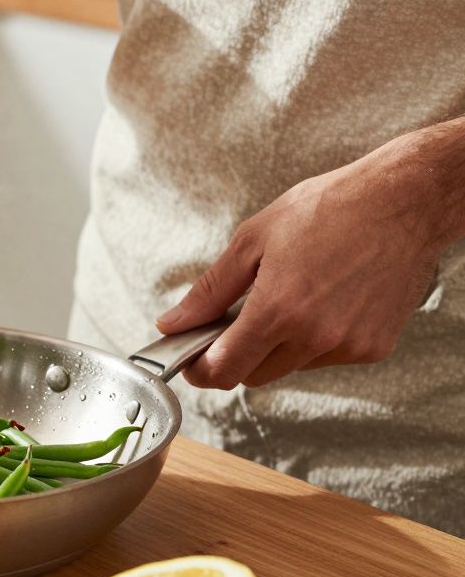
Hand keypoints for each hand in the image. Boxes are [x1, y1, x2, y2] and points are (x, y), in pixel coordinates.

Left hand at [156, 127, 463, 388]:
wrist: (403, 201)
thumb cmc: (329, 209)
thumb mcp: (253, 240)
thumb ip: (210, 290)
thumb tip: (172, 323)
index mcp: (278, 310)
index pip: (224, 369)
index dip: (200, 370)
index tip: (191, 361)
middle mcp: (315, 336)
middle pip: (254, 375)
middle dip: (236, 356)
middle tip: (233, 323)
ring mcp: (348, 345)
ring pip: (290, 367)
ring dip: (277, 347)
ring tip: (290, 297)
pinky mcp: (374, 347)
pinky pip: (326, 358)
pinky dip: (314, 341)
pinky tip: (323, 302)